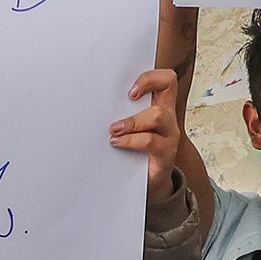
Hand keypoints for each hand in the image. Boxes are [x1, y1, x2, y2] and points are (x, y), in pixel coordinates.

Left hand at [111, 69, 185, 199]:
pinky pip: (149, 141)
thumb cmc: (136, 151)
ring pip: (157, 116)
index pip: (166, 79)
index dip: (151, 77)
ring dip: (131, 121)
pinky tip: (116, 143)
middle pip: (166, 88)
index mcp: (161, 106)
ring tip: (114, 130)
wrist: (149, 182)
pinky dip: (129, 141)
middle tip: (126, 98)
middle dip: (144, 87)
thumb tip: (92, 101)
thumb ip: (121, 113)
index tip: (131, 89)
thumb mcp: (130, 128)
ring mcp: (169, 135)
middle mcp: (168, 117)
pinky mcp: (165, 153)